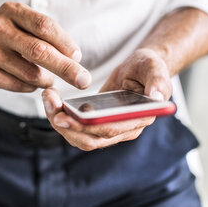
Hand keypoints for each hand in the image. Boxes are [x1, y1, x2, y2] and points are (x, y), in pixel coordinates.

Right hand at [0, 2, 91, 91]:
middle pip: (39, 51)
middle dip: (66, 68)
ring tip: (48, 79)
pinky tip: (30, 83)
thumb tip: (73, 58)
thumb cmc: (7, 35)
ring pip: (30, 73)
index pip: (44, 26)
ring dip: (47, 80)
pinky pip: (17, 85)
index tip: (78, 56)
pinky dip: (30, 87)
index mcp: (11, 10)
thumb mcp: (23, 23)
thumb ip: (47, 36)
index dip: (65, 42)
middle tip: (83, 80)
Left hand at [41, 48, 171, 150]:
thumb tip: (158, 97)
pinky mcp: (96, 125)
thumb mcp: (154, 67)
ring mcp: (109, 130)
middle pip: (90, 139)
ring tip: (48, 97)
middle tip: (49, 102)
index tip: (64, 116)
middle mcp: (124, 131)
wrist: (139, 70)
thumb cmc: (147, 68)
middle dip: (66, 124)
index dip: (86, 126)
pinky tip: (52, 100)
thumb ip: (159, 81)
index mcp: (139, 119)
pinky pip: (76, 129)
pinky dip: (61, 117)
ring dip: (60, 122)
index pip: (110, 129)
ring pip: (79, 137)